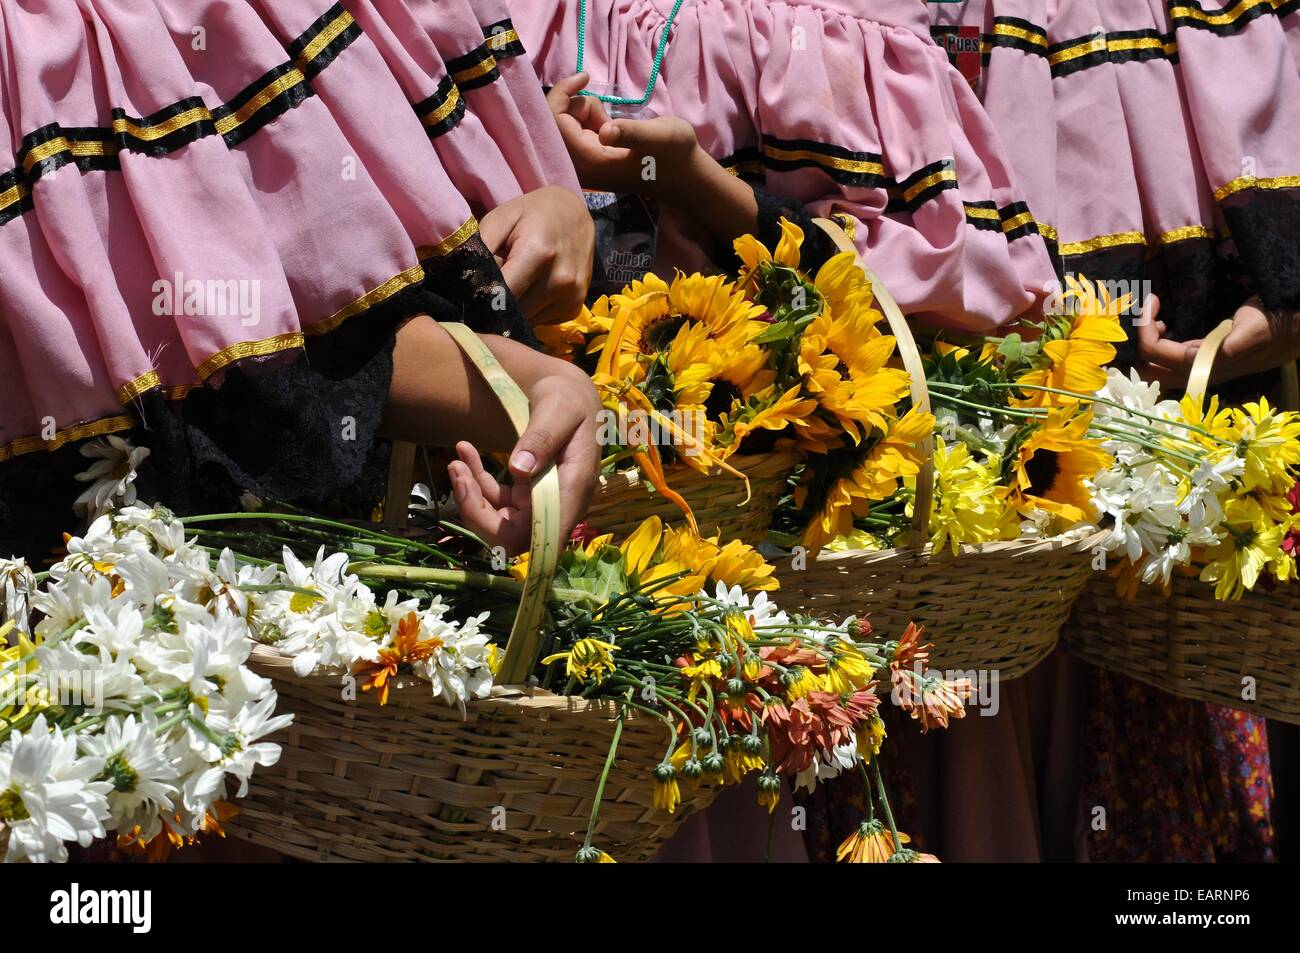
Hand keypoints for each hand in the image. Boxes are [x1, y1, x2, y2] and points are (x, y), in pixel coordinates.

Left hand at [448, 363, 600, 554]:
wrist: (571, 393)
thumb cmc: (570, 397)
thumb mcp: (558, 408)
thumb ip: (542, 437)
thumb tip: (519, 469)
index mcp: (574, 489)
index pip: (543, 534)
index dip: (508, 534)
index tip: (474, 503)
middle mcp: (559, 504)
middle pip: (514, 536)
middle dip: (477, 511)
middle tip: (457, 471)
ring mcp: (541, 501)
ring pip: (499, 521)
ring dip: (472, 495)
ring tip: (457, 460)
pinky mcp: (527, 493)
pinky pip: (497, 500)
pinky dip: (477, 482)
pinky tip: (465, 452)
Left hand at [479, 185, 594, 325]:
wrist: (575, 214)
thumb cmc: (532, 214)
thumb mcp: (500, 219)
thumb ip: (480, 249)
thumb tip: (464, 284)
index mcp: (538, 254)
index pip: (501, 295)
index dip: (481, 298)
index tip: (469, 296)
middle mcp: (560, 280)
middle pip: (514, 312)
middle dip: (497, 305)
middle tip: (488, 290)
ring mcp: (571, 297)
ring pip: (527, 320)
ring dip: (514, 310)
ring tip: (512, 286)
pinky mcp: (574, 309)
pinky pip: (541, 321)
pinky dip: (531, 311)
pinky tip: (531, 291)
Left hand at [545, 72, 699, 197]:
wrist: (683, 175)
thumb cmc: (674, 154)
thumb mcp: (658, 137)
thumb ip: (630, 133)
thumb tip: (604, 132)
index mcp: (590, 163)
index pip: (554, 122)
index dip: (562, 94)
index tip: (585, 77)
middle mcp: (579, 167)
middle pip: (556, 121)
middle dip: (580, 106)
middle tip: (610, 116)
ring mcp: (582, 165)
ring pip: (566, 123)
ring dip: (588, 114)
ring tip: (615, 127)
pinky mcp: (588, 160)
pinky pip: (574, 130)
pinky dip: (589, 120)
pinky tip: (609, 130)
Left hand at [1137, 294, 1299, 386]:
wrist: (1294, 330)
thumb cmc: (1274, 325)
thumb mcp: (1253, 331)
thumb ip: (1230, 348)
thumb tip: (1200, 356)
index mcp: (1206, 365)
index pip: (1156, 353)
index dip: (1145, 329)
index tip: (1153, 299)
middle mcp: (1197, 371)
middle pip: (1147, 371)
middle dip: (1136, 344)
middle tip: (1147, 313)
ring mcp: (1198, 367)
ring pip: (1155, 367)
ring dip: (1145, 344)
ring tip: (1155, 317)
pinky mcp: (1201, 359)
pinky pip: (1167, 359)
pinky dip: (1156, 342)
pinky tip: (1165, 326)